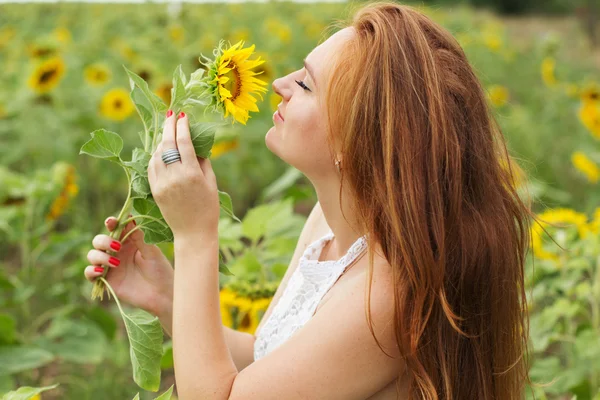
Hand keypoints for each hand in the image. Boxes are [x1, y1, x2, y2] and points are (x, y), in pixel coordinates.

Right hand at [84, 215, 173, 318]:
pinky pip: (90, 273)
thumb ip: (139, 237)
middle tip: (117, 246)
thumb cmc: (160, 270)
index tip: (111, 222)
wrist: (162, 294)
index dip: (111, 223)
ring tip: (116, 263)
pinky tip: (101, 271)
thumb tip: (129, 218)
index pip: (114, 229)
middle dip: (103, 241)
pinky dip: (91, 270)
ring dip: (99, 256)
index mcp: (128, 242)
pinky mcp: (106, 280)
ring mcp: (110, 266)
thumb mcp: (151, 251)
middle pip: (99, 241)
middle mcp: (116, 252)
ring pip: (92, 255)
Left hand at [147, 111, 219, 238]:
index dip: (182, 126)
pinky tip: (159, 150)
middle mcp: (175, 177)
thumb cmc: (208, 208)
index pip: (183, 142)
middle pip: (167, 144)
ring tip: (167, 131)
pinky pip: (151, 167)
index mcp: (192, 174)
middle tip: (170, 114)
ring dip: (161, 140)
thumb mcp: (211, 183)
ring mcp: (162, 184)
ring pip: (157, 154)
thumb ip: (203, 161)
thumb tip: (194, 144)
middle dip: (168, 126)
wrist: (193, 232)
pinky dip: (155, 155)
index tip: (182, 115)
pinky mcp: (155, 191)